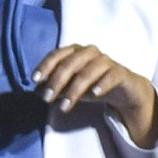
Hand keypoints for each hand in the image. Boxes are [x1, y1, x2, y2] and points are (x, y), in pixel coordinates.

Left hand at [33, 43, 157, 146]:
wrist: (123, 91)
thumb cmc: (91, 85)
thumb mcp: (69, 88)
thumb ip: (53, 87)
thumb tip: (37, 91)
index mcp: (74, 51)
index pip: (56, 55)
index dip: (44, 66)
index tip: (35, 80)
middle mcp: (88, 52)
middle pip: (69, 64)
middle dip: (56, 82)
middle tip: (47, 98)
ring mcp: (105, 61)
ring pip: (87, 72)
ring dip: (74, 90)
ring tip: (64, 106)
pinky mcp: (120, 72)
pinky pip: (111, 76)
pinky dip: (102, 84)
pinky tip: (94, 94)